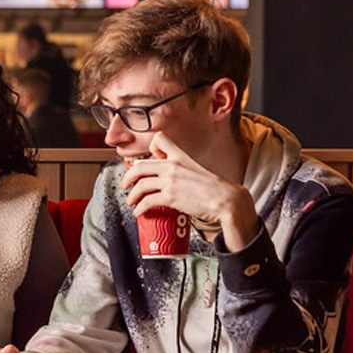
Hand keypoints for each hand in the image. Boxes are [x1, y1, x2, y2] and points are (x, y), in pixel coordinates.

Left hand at [120, 132, 259, 250]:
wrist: (226, 199)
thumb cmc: (214, 187)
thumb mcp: (196, 169)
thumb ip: (181, 169)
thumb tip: (169, 178)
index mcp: (180, 155)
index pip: (159, 139)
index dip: (149, 150)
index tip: (146, 161)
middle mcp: (173, 165)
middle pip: (140, 166)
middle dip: (128, 177)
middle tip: (126, 184)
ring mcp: (171, 181)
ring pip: (140, 185)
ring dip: (132, 195)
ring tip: (131, 201)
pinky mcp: (170, 197)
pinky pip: (147, 201)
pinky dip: (139, 208)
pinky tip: (139, 212)